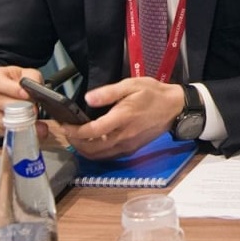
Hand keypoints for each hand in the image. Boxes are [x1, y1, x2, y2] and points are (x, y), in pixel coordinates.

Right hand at [0, 66, 47, 138]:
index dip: (13, 89)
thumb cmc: (19, 84)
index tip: (27, 95)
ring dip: (17, 123)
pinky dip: (12, 131)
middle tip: (33, 112)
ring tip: (33, 124)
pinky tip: (24, 130)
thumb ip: (33, 79)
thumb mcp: (29, 75)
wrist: (12, 95)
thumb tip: (36, 90)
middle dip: (18, 108)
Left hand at [62, 77, 184, 159]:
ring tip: (76, 138)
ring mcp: (128, 145)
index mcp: (123, 118)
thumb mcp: (131, 85)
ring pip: (99, 155)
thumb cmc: (153, 94)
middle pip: (92, 148)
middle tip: (67, 131)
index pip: (92, 131)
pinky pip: (108, 156)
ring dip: (83, 150)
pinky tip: (91, 143)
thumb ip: (108, 92)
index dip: (75, 131)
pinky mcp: (131, 149)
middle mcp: (124, 136)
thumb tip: (87, 98)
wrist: (175, 108)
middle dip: (75, 142)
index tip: (64, 124)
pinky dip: (95, 153)